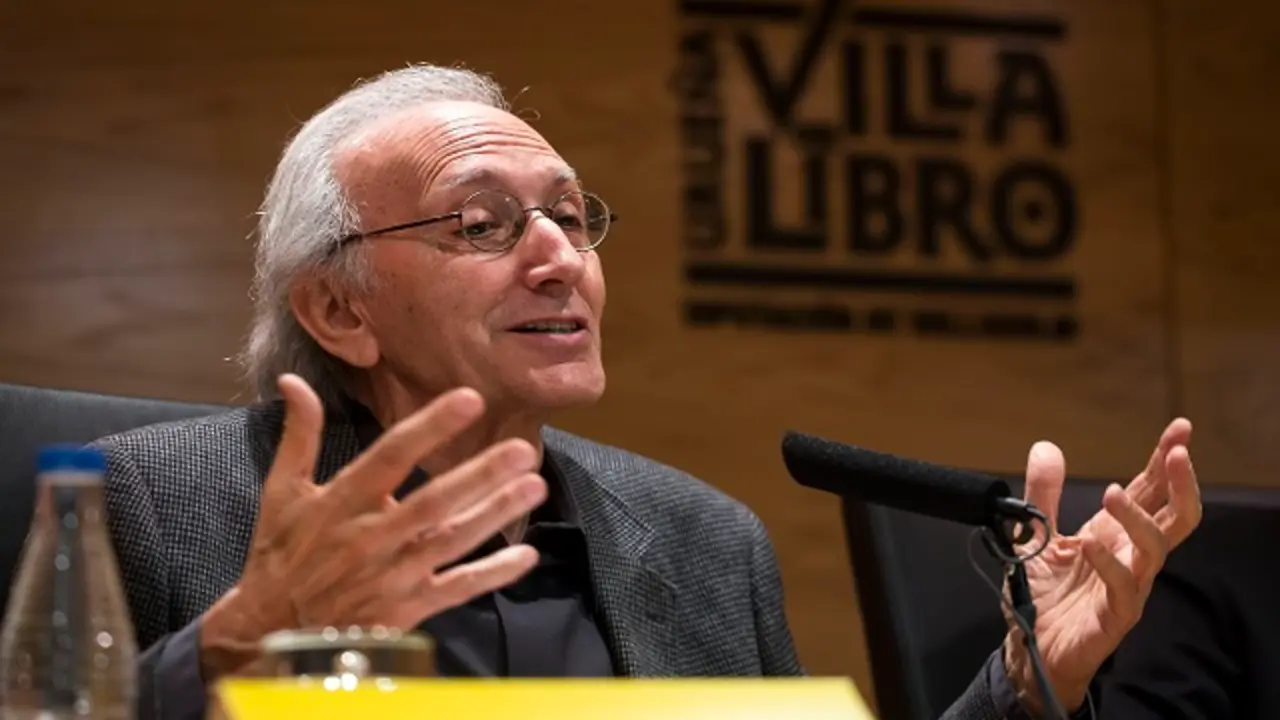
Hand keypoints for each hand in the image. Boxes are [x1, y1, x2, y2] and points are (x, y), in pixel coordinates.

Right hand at [198, 374, 546, 678]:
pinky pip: (456, 589)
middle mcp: (371, 536)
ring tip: (535, 487)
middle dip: (480, 475)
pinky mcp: (406, 608)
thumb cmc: (281, 555)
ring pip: (451, 541)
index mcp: (342, 502)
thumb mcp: (281, 493)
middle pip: (433, 501)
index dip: (431, 427)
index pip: (391, 456)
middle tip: (521, 450)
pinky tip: (526, 555)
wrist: (271, 629)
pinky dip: (491, 574)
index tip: (470, 399)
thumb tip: (293, 380)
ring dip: (495, 514)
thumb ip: (299, 436)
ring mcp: (392, 575)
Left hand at [1002, 418, 1201, 712]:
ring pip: (1156, 550)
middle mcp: (1129, 556)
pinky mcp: (1114, 617)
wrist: (1028, 648)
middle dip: (1181, 484)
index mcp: (1113, 533)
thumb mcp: (1033, 535)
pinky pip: (1124, 589)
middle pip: (1174, 518)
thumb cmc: (1042, 594)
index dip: (1164, 460)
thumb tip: (1046, 447)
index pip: (1150, 491)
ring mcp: (1128, 587)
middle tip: (1178, 452)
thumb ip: (1041, 495)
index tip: (1180, 428)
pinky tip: (1088, 544)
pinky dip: (1108, 564)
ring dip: (1138, 518)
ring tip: (1111, 492)